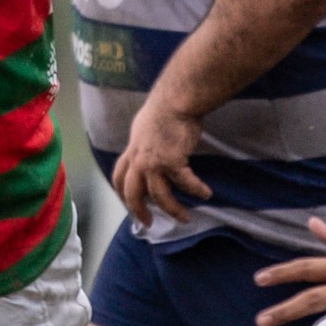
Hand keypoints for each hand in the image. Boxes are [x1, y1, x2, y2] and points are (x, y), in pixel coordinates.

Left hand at [112, 102, 208, 224]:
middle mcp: (138, 160)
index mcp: (131, 151)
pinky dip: (197, 190)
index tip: (129, 206)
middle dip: (140, 212)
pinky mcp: (172, 162)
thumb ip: (142, 144)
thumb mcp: (143, 128)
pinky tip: (206, 194)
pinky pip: (186, 183)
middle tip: (149, 224)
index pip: (119, 178)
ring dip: (173, 210)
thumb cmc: (163, 110)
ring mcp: (153, 163)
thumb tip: (146, 150)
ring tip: (185, 218)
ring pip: (160, 196)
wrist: (175, 101)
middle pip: (132, 194)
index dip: (122, 195)